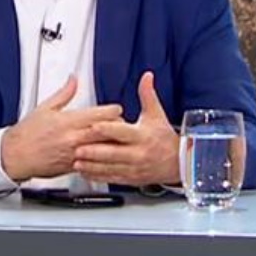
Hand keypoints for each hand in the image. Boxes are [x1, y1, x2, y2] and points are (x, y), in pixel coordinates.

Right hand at [0, 76, 124, 181]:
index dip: (114, 111)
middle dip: (119, 127)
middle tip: (120, 125)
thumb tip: (73, 80)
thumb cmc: (27, 134)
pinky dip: (102, 158)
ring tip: (116, 141)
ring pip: (107, 148)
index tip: (115, 110)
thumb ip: (64, 94)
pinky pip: (96, 162)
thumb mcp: (44, 108)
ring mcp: (76, 153)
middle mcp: (74, 137)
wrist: (14, 156)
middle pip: (111, 131)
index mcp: (69, 121)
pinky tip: (104, 155)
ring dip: (114, 144)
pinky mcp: (75, 166)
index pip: (104, 114)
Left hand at [73, 71, 178, 186]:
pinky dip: (97, 176)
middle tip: (77, 149)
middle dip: (95, 151)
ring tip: (76, 162)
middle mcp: (138, 153)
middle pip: (114, 153)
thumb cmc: (164, 138)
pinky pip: (112, 178)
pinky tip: (85, 172)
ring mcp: (134, 168)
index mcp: (142, 136)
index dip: (108, 129)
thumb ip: (147, 96)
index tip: (94, 126)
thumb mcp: (156, 115)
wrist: (179, 163)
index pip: (123, 132)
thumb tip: (146, 77)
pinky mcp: (130, 178)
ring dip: (92, 166)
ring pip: (110, 168)